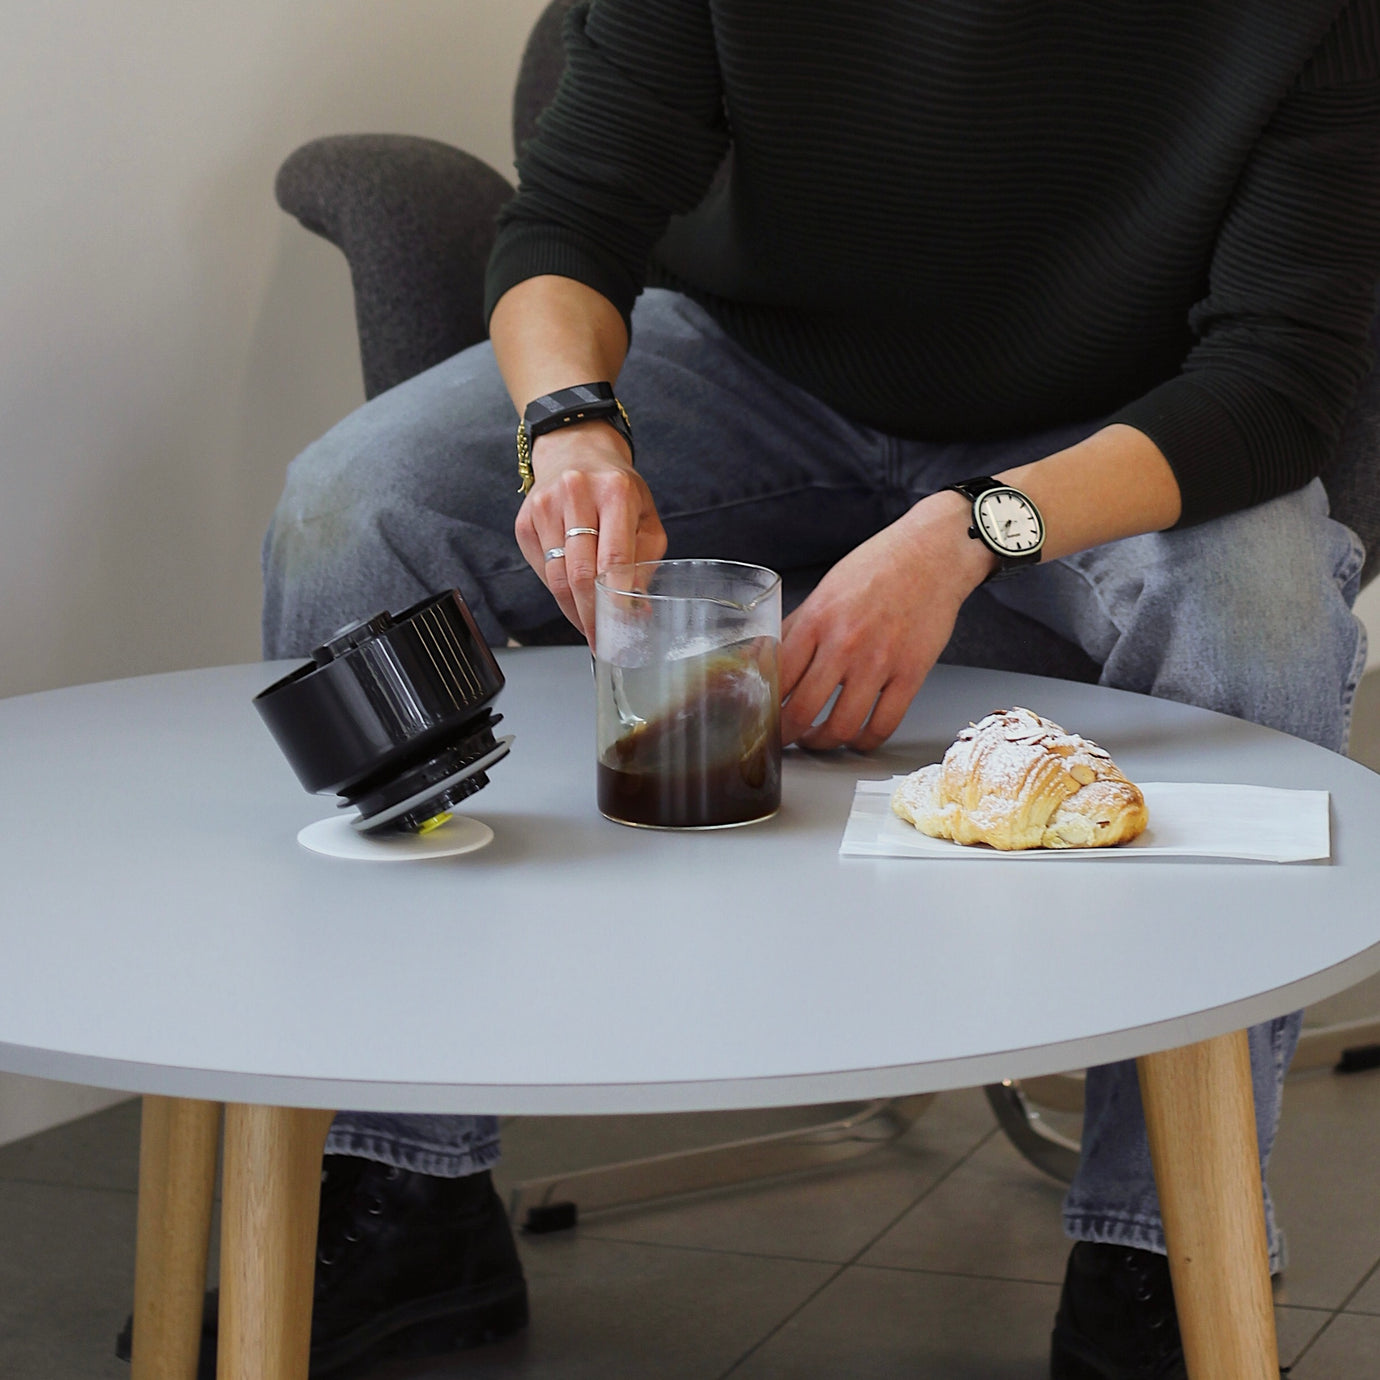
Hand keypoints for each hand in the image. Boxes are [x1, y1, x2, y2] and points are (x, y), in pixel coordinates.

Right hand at [514, 421, 666, 639]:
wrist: (576, 450)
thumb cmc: (617, 489)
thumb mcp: (644, 515)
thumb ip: (645, 560)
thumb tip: (636, 609)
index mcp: (615, 492)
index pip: (614, 559)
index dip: (615, 601)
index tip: (620, 630)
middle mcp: (576, 493)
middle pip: (579, 573)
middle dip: (591, 615)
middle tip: (601, 640)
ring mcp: (545, 506)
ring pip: (556, 577)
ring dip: (572, 610)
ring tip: (588, 626)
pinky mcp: (525, 520)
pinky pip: (541, 569)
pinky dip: (558, 590)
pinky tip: (572, 597)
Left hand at [780, 492, 994, 750]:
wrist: (933, 553)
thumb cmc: (877, 568)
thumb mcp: (825, 591)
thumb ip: (795, 627)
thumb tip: (762, 657)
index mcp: (816, 620)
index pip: (777, 678)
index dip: (764, 706)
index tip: (762, 716)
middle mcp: (844, 644)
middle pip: (802, 711)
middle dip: (787, 734)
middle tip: (784, 738)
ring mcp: (879, 662)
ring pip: (841, 727)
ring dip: (823, 743)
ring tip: (818, 739)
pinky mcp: (912, 674)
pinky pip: (884, 725)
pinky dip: (866, 741)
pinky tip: (858, 738)